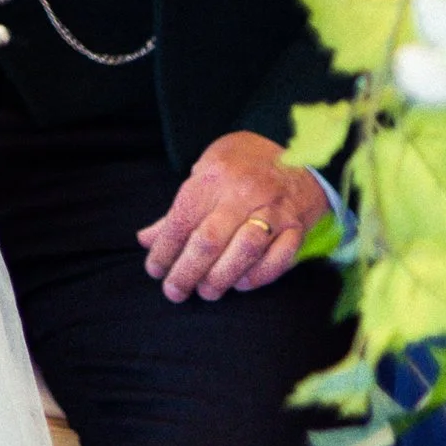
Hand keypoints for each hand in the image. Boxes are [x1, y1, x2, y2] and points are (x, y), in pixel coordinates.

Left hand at [140, 131, 325, 301]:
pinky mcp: (297, 227)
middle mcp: (244, 192)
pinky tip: (241, 284)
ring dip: (222, 277)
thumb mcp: (205, 172)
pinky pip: (279, 259)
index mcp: (215, 175)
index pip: (183, 219)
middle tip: (174, 291)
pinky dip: (258, 276)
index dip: (165, 249)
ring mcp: (274, 209)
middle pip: (210, 239)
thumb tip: (146, 240)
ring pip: (244, 250)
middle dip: (187, 271)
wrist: (299, 153)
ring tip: (206, 291)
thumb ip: (178, 210)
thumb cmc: (242, 166)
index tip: (154, 269)